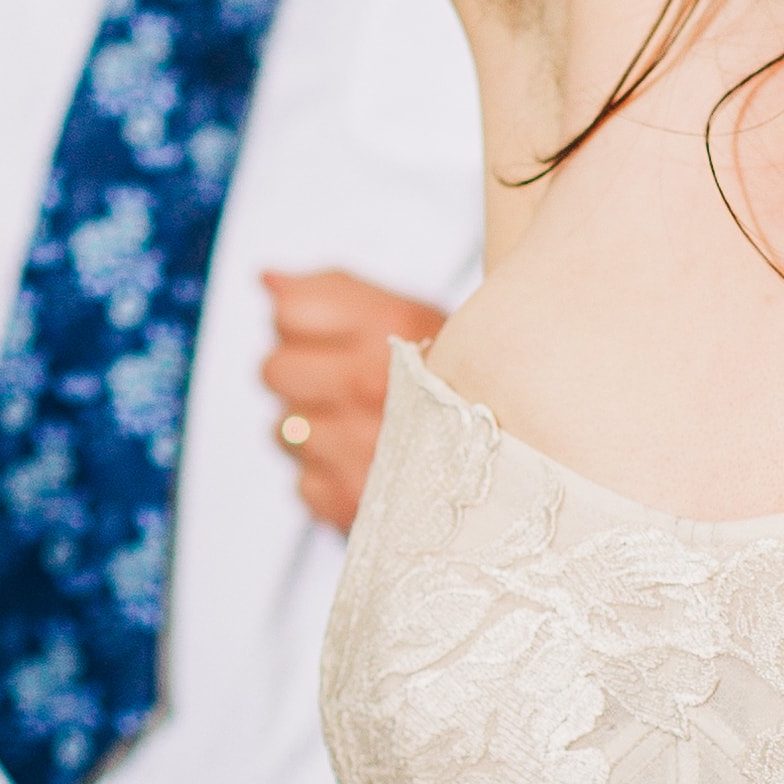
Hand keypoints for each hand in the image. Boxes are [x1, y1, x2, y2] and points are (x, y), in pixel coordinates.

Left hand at [259, 270, 447, 532]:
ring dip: (312, 431)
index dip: (299, 324)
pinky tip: (368, 469)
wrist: (517, 465)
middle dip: (297, 375)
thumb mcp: (409, 320)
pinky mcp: (350, 504)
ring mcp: (359, 450)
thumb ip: (333, 292)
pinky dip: (327, 479)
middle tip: (341, 386)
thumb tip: (266, 278)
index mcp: (392, 328)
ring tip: (361, 430)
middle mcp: (371, 385)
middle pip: (273, 370)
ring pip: (283, 429)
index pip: (288, 314)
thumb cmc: (452, 386)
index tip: (331, 339)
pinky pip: (302, 483)